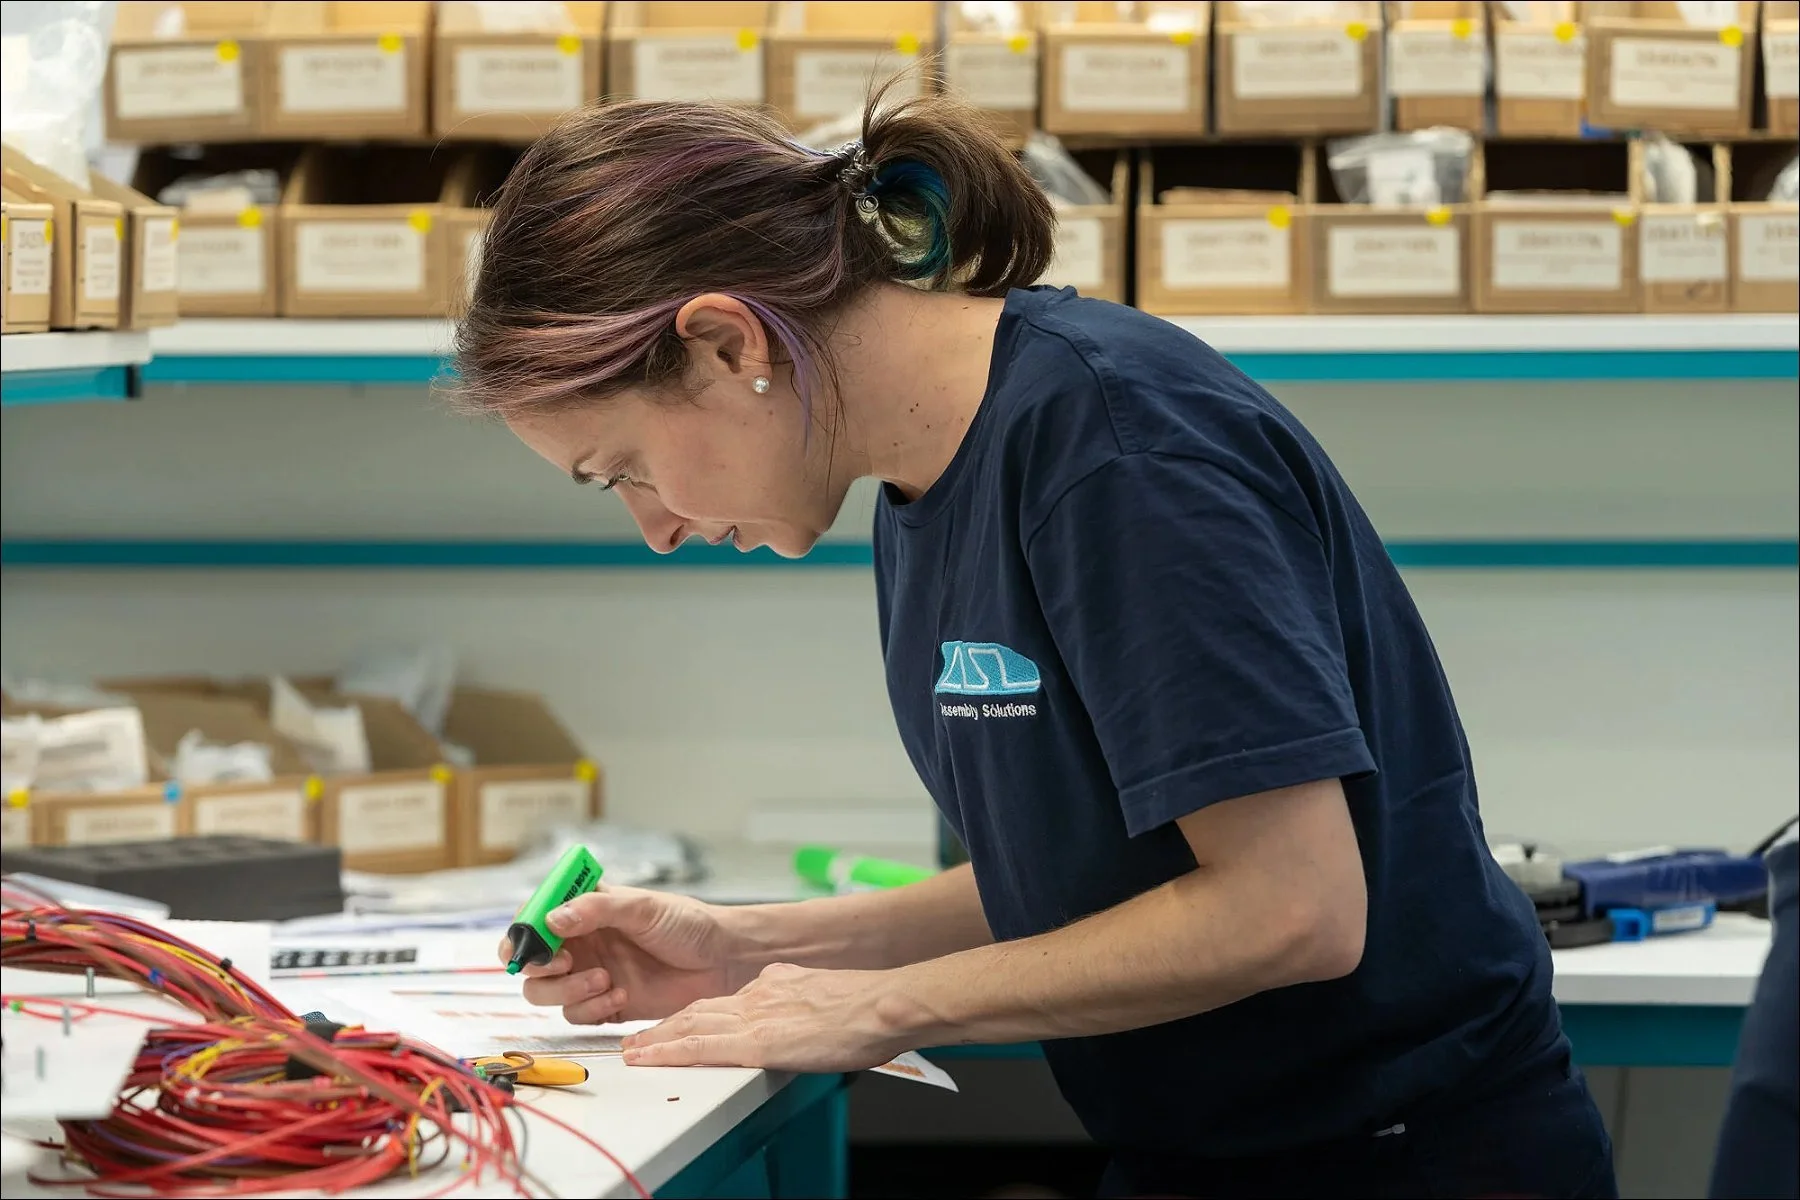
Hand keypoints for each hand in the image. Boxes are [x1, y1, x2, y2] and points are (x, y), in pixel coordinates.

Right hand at [499, 886, 752, 1023]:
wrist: (722, 961)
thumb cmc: (688, 923)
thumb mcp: (643, 908)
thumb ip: (596, 911)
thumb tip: (551, 920)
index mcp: (584, 911)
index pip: (533, 920)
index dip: (521, 935)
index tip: (529, 946)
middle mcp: (581, 944)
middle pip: (531, 964)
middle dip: (541, 970)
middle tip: (564, 965)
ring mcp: (591, 975)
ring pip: (548, 994)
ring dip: (568, 991)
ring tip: (605, 980)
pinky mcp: (606, 1005)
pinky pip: (577, 1016)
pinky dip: (591, 1009)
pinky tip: (620, 996)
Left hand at [620, 962, 907, 1072]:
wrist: (883, 1005)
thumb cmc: (870, 1008)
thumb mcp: (826, 995)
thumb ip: (800, 1001)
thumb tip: (795, 1015)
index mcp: (776, 985)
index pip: (725, 1002)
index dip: (696, 1015)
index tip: (679, 1024)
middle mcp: (758, 995)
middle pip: (699, 1011)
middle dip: (665, 1026)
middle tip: (638, 1038)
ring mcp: (755, 1017)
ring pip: (691, 1025)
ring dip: (657, 1038)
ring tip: (631, 1050)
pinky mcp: (757, 1041)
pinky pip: (700, 1047)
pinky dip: (668, 1051)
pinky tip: (648, 1058)